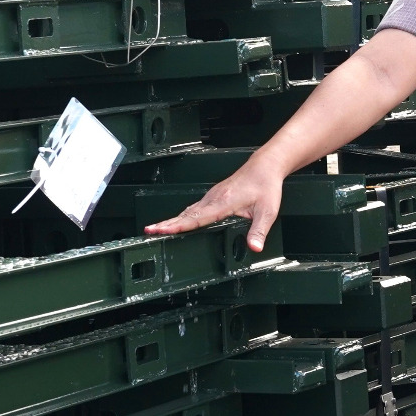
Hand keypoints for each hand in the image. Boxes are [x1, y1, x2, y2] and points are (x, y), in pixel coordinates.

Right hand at [146, 155, 285, 251]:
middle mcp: (213, 198)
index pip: (197, 217)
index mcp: (223, 202)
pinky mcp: (213, 196)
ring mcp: (212, 196)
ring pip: (188, 210)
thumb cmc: (265, 186)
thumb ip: (259, 231)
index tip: (162, 230)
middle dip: (166, 223)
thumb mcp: (267, 211)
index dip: (178, 225)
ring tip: (155, 229)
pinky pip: (193, 208)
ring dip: (171, 220)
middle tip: (148, 231)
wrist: (265, 167)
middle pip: (186, 214)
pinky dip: (182, 216)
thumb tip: (254, 247)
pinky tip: (177, 222)